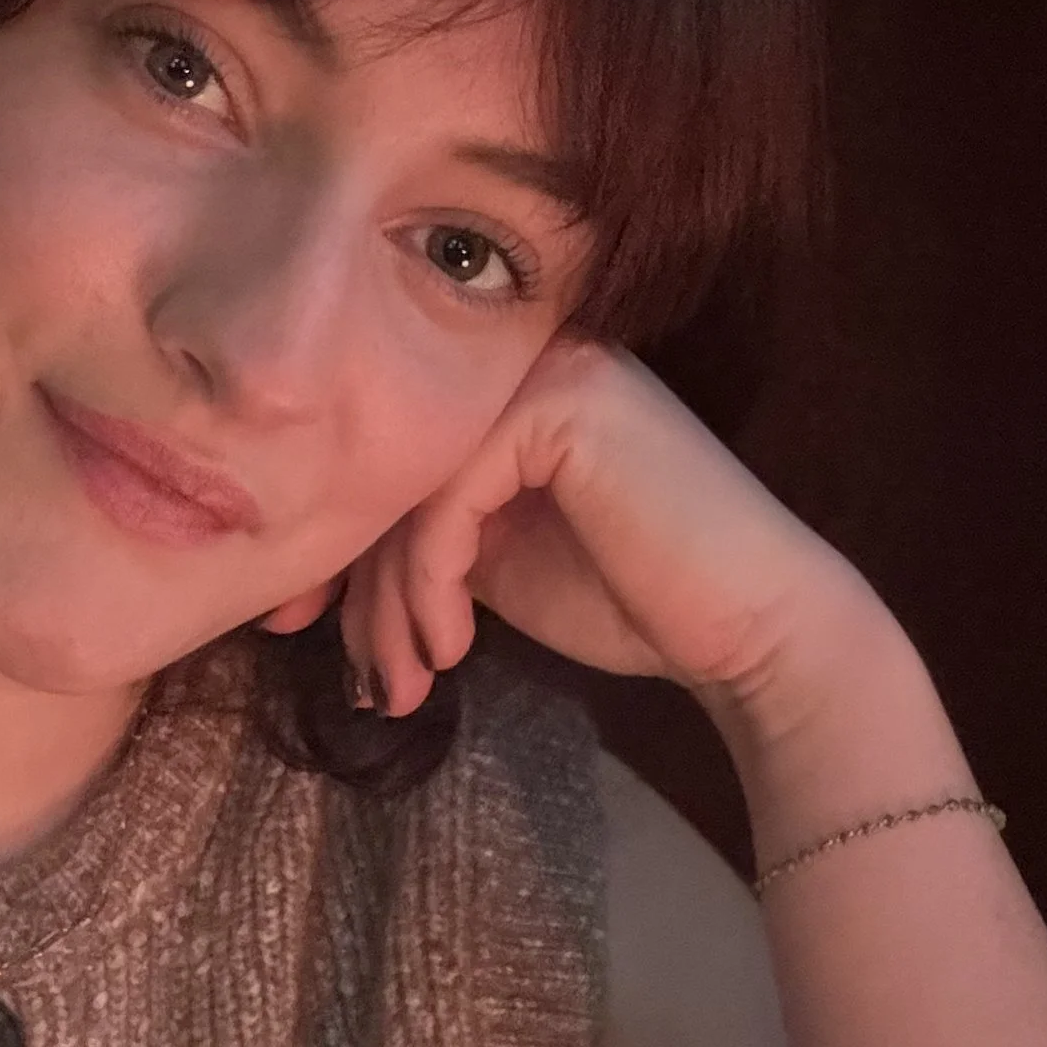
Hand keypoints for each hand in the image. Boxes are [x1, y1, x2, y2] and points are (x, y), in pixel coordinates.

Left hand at [262, 335, 877, 722]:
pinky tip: (454, 646)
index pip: (385, 457)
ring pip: (408, 488)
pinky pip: (445, 500)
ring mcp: (546, 373)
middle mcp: (522, 363)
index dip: (335, 543)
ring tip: (404, 684)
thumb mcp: (497, 563)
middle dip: (356, 587)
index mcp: (504, 393)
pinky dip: (430, 584)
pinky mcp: (560, 408)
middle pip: (386, 468)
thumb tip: (315, 559)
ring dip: (391, 605)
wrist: (753, 632)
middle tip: (358, 676)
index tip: (293, 622)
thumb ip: (425, 536)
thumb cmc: (637, 602)